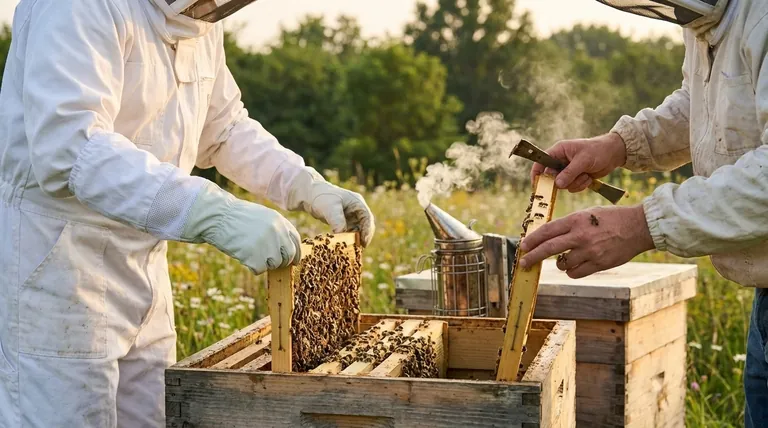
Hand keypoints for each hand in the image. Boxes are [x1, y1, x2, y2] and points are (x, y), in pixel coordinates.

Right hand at [181, 182, 301, 274]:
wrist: (218, 217)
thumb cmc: (237, 217)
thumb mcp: (262, 216)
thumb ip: (277, 229)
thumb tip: (286, 249)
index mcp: (280, 222)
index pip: (295, 241)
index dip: (295, 253)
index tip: (293, 261)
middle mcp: (278, 233)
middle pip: (288, 256)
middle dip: (281, 262)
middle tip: (270, 262)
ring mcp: (268, 246)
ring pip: (275, 264)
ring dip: (265, 263)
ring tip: (250, 252)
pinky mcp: (256, 257)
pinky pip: (259, 270)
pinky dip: (252, 266)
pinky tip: (243, 255)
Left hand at [286, 168, 375, 246]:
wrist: (311, 195)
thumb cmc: (322, 198)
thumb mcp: (330, 208)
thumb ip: (337, 221)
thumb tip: (342, 234)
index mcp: (357, 202)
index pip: (367, 218)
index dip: (367, 231)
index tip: (364, 242)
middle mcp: (357, 209)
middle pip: (366, 225)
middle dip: (363, 237)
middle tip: (359, 249)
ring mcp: (351, 215)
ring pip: (358, 229)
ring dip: (356, 239)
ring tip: (353, 249)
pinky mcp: (345, 220)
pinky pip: (350, 231)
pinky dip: (349, 238)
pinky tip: (344, 245)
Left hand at [518, 205, 654, 278]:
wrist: (638, 227)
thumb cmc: (611, 218)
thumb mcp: (587, 214)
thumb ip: (568, 224)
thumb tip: (547, 236)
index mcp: (576, 220)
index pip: (547, 231)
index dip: (532, 240)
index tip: (524, 246)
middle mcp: (581, 236)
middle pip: (549, 249)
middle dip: (533, 256)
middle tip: (524, 262)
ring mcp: (590, 251)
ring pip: (562, 264)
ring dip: (560, 264)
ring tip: (567, 257)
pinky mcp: (599, 264)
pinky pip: (575, 273)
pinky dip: (572, 271)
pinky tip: (576, 265)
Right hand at [531, 132, 626, 192]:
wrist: (614, 154)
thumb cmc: (598, 150)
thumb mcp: (583, 160)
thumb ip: (569, 173)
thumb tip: (557, 185)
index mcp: (558, 151)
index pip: (541, 162)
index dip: (536, 174)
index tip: (537, 186)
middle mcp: (560, 161)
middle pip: (552, 177)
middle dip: (563, 181)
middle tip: (573, 179)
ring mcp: (568, 170)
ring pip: (563, 185)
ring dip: (575, 183)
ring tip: (586, 174)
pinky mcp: (575, 177)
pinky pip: (572, 187)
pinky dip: (581, 185)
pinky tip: (589, 177)